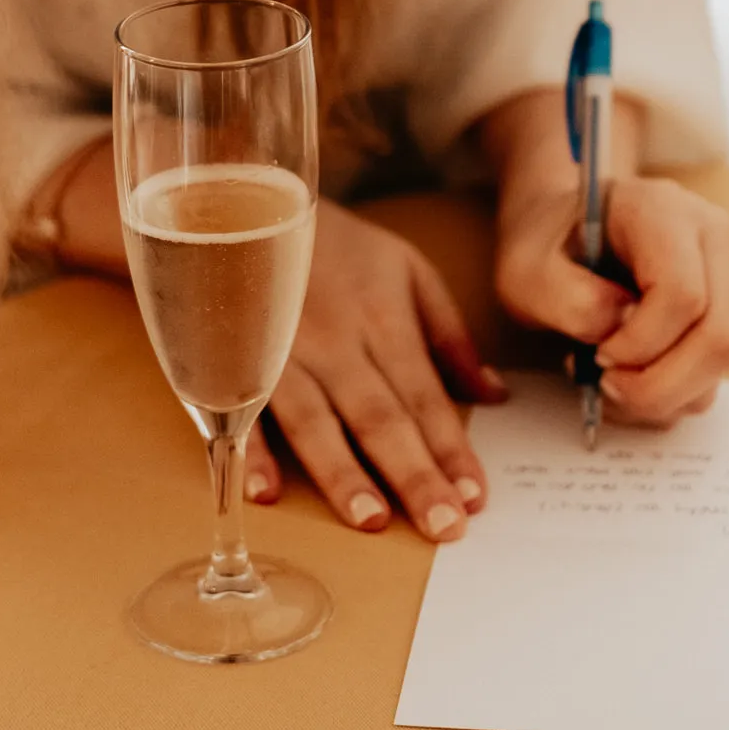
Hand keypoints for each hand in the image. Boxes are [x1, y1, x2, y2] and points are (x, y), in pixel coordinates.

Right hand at [244, 200, 507, 539]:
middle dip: (413, 473)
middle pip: (378, 414)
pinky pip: (243, 408)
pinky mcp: (235, 357)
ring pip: (314, 419)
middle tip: (445, 527)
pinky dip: (253, 449)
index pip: (423, 394)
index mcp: (382, 316)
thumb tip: (494, 395)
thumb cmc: (338, 243)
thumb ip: (449, 335)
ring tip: (372, 520)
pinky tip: (266, 491)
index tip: (477, 497)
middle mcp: (335, 339)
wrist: (251, 202)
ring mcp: (281, 349)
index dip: (451, 447)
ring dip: (342, 472)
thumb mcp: (408, 268)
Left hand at [494, 176, 728, 424]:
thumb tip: (621, 331)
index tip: (597, 356)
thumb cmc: (545, 245)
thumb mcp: (528, 270)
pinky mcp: (723, 308)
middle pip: (719, 334)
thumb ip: (570, 300)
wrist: (559, 233)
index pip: (681, 293)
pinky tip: (629, 380)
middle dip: (660, 383)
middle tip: (607, 387)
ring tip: (609, 382)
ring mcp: (725, 271)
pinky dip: (673, 395)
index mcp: (660, 210)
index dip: (641, 343)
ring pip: (723, 359)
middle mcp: (709, 235)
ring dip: (666, 394)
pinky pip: (715, 370)